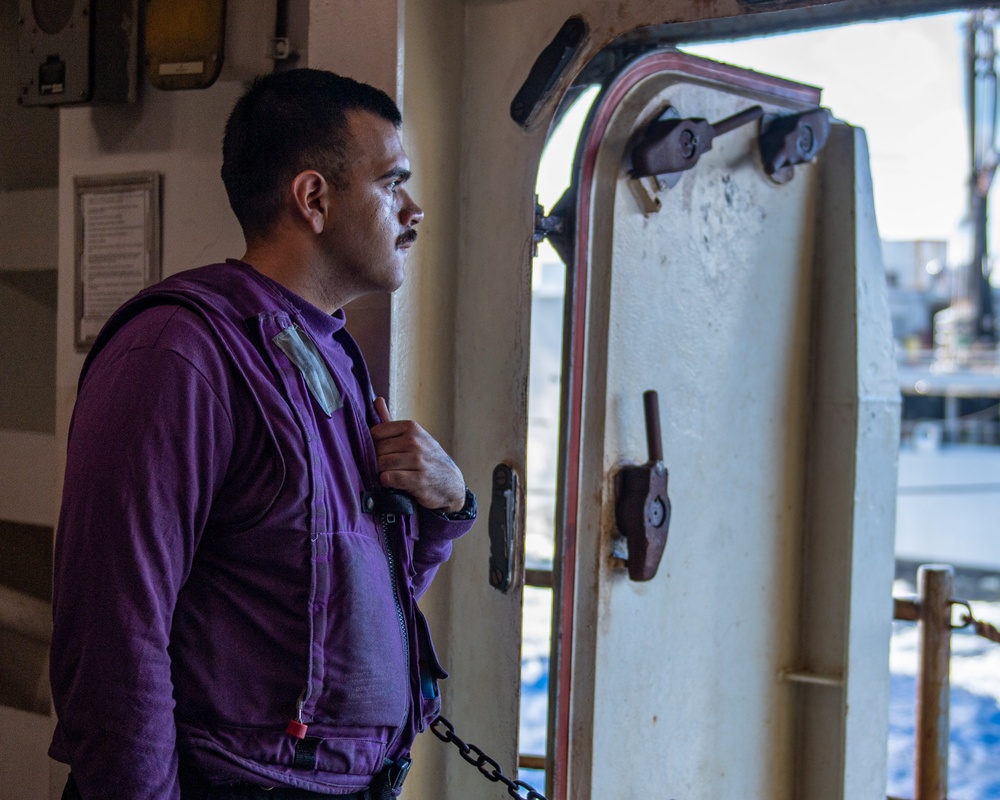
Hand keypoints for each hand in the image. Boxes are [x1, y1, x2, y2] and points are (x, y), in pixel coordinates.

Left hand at [370, 397, 465, 512]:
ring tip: (388, 474)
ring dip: (381, 472)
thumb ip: (390, 420)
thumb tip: (376, 399)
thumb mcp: (413, 436)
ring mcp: (418, 461)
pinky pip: (389, 478)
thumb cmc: (427, 458)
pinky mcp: (418, 480)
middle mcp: (415, 442)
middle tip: (383, 467)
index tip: (379, 452)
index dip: (372, 444)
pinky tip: (392, 483)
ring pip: (382, 464)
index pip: (375, 433)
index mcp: (411, 428)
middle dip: (376, 460)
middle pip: (377, 450)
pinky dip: (386, 482)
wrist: (450, 483)